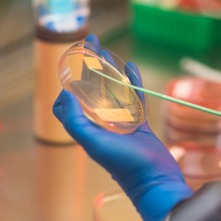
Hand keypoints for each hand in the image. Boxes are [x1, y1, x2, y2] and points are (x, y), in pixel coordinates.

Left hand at [53, 34, 192, 220]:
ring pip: (113, 90)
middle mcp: (101, 124)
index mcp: (87, 129)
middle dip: (89, 65)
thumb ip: (76, 121)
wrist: (156, 179)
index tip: (70, 69)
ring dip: (109, 69)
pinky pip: (135, 98)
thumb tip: (65, 94)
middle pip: (91, 90)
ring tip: (106, 49)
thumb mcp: (94, 143)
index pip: (70, 104)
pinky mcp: (140, 123)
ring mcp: (121, 123)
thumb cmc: (124, 165)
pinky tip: (131, 67)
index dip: (67, 86)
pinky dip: (133, 82)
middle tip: (91, 40)